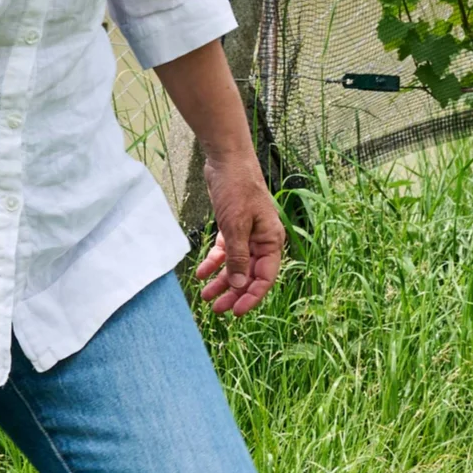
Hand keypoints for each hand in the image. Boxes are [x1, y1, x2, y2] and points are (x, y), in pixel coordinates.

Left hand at [195, 154, 284, 314]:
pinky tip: (200, 273)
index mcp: (271, 240)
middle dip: (233, 293)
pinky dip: (214, 263)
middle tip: (217, 310)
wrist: (227, 160)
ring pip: (235, 265)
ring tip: (205, 297)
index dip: (252, 296)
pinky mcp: (233, 226)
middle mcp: (262, 240)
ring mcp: (248, 234)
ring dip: (221, 281)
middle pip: (249, 274)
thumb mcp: (236, 226)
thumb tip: (239, 285)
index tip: (237, 312)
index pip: (265, 277)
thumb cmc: (238, 189)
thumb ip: (238, 257)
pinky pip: (225, 251)